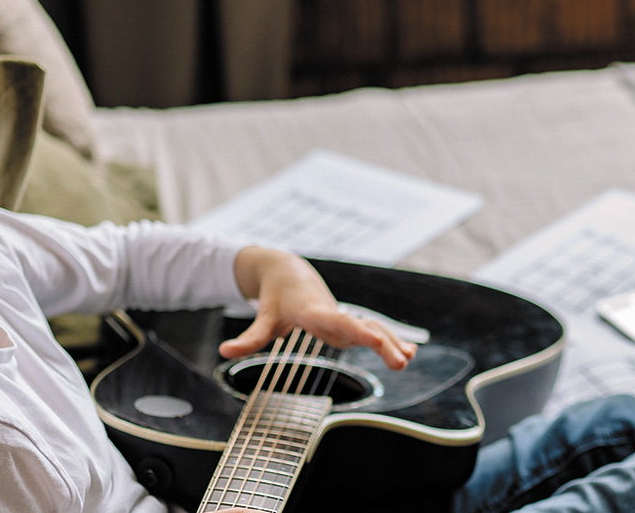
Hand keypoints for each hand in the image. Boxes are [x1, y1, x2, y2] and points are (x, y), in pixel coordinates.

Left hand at [220, 247, 416, 369]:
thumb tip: (225, 351)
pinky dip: (391, 340)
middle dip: (383, 344)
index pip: (338, 322)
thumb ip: (248, 339)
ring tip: (409, 358)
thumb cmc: (275, 299)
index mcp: (314, 313)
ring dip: (392, 343)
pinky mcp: (347, 323)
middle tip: (402, 361)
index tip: (375, 339)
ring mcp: (344, 318)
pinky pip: (373, 331)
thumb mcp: (263, 319)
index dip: (357, 331)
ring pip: (372, 329)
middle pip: (362, 328)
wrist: (288, 272)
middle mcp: (334, 314)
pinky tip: (410, 352)